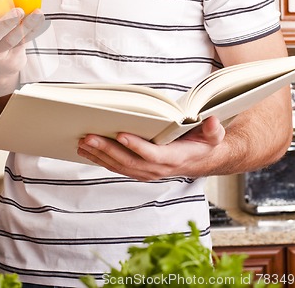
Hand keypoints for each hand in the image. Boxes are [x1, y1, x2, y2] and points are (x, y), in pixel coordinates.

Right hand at [0, 7, 45, 96]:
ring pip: (13, 40)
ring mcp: (0, 51)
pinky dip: (34, 29)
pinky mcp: (14, 56)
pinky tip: (40, 19)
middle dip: (6, 22)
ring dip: (26, 25)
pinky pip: (24, 42)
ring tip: (36, 13)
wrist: (3, 62)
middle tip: (18, 11)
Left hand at [77, 116, 225, 180]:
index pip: (153, 154)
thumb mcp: (213, 135)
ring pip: (119, 166)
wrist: (201, 160)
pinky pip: (117, 168)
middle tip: (88, 137)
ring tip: (82, 143)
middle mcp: (158, 169)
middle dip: (107, 149)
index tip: (120, 134)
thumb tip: (211, 121)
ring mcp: (146, 172)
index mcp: (174, 158)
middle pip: (129, 161)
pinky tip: (87, 151)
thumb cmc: (203, 143)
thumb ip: (213, 129)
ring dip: (99, 155)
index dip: (136, 146)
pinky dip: (100, 160)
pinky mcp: (138, 171)